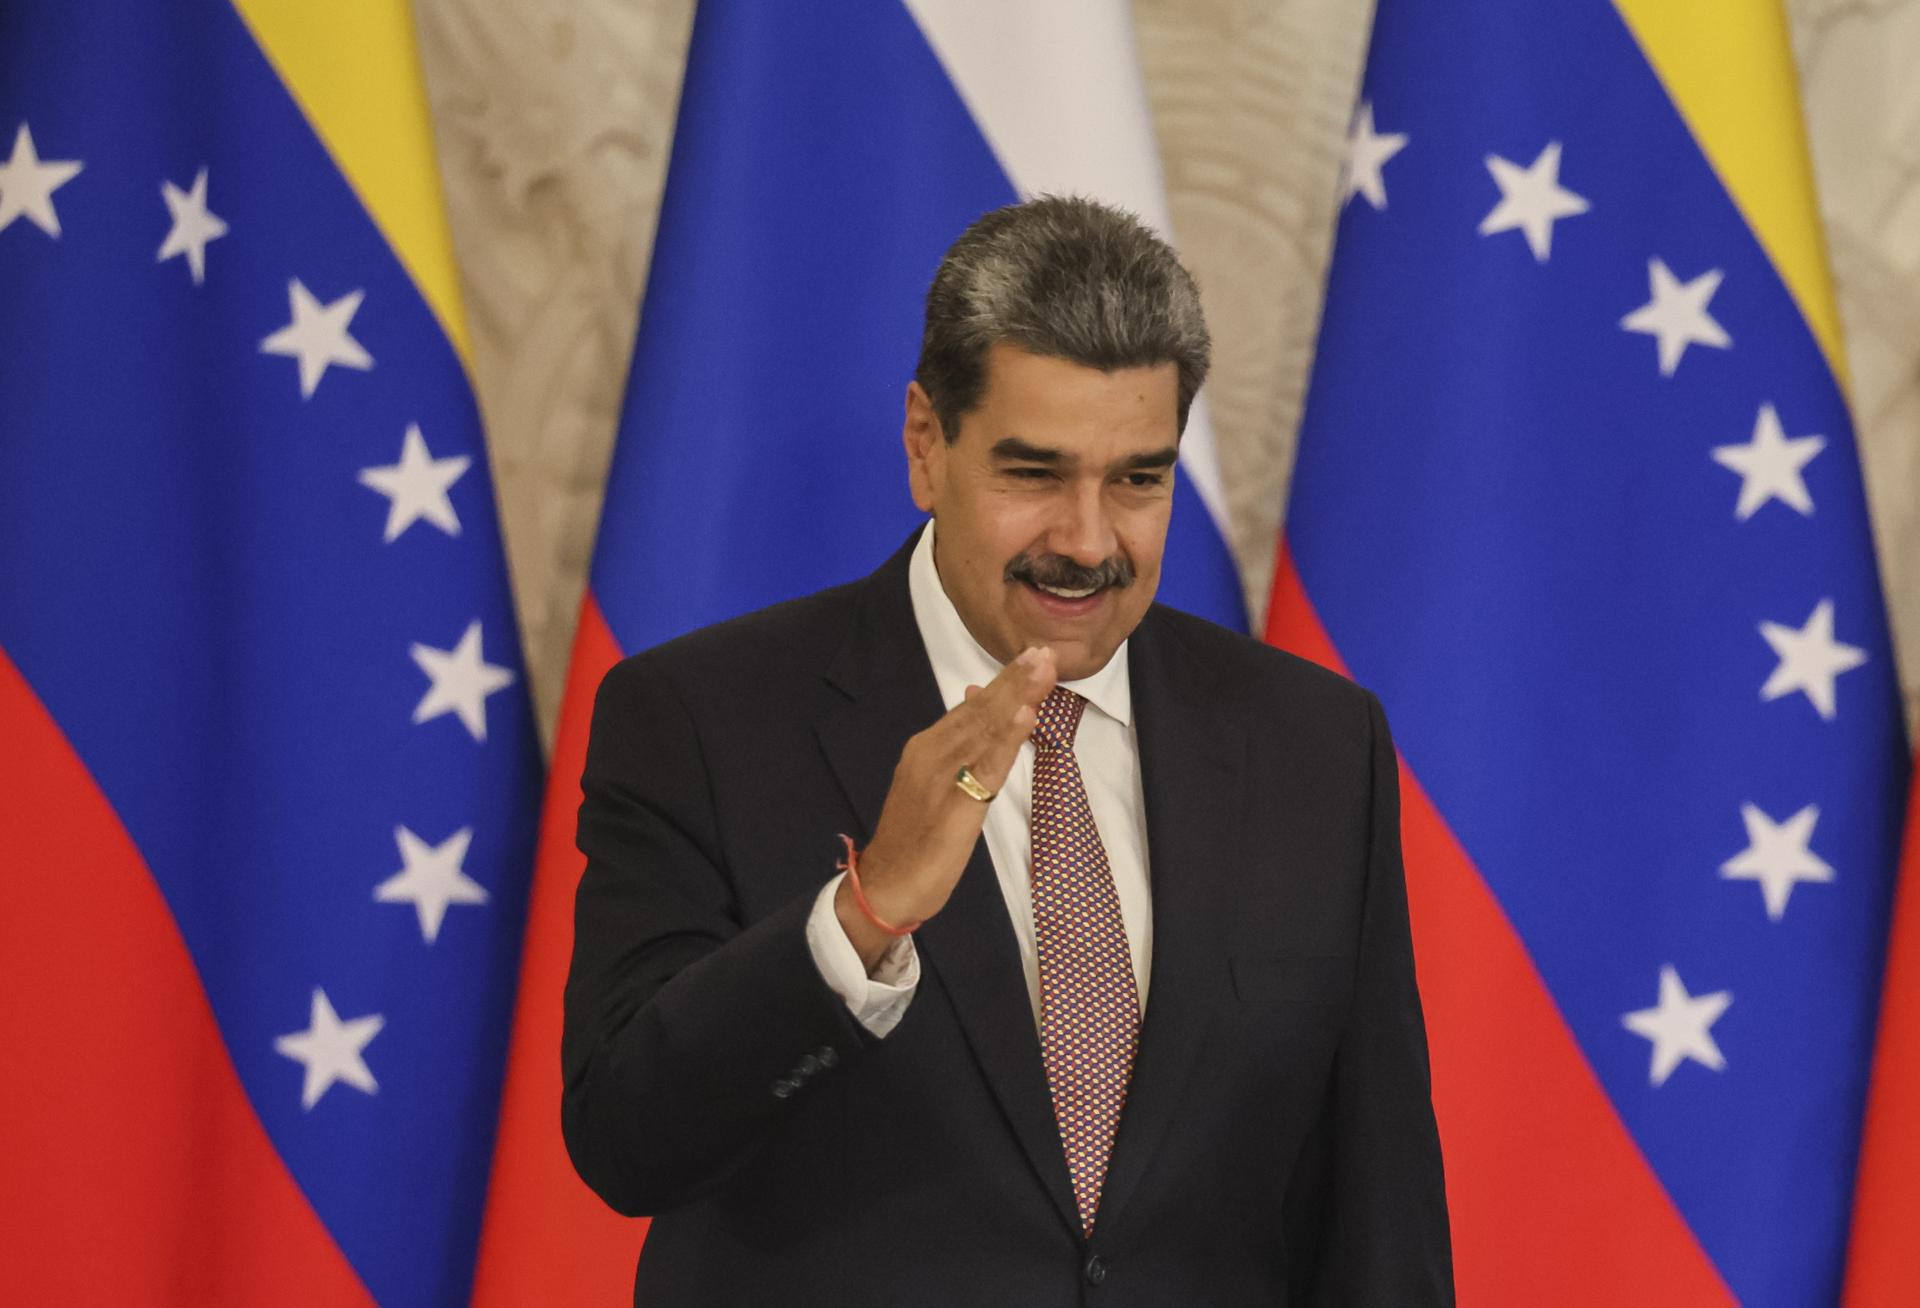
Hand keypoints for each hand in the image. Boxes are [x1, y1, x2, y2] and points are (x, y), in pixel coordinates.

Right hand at [836, 645, 1056, 970]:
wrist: (886, 884)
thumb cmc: (913, 839)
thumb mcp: (933, 787)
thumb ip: (955, 755)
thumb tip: (976, 719)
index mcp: (926, 748)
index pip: (971, 707)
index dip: (1004, 681)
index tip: (1031, 655)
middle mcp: (930, 755)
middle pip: (980, 711)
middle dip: (1014, 679)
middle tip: (1043, 651)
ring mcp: (940, 778)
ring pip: (984, 730)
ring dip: (1015, 697)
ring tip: (1040, 669)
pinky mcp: (954, 806)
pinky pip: (985, 766)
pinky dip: (1006, 739)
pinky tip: (1023, 716)